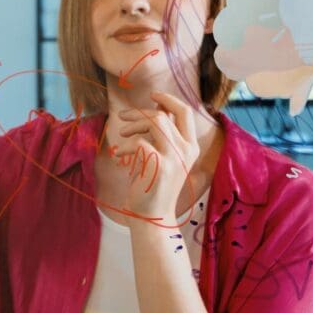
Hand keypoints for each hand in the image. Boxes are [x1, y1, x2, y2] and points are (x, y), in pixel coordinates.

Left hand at [116, 91, 199, 224]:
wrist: (152, 216)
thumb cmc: (155, 185)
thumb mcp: (167, 157)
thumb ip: (165, 133)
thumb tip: (158, 106)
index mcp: (191, 146)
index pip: (185, 112)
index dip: (168, 99)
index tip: (153, 96)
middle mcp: (187, 150)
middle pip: (162, 115)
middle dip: (139, 113)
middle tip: (123, 117)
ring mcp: (174, 158)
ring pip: (154, 122)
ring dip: (133, 125)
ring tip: (122, 134)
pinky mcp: (160, 166)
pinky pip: (139, 142)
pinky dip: (126, 146)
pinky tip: (120, 155)